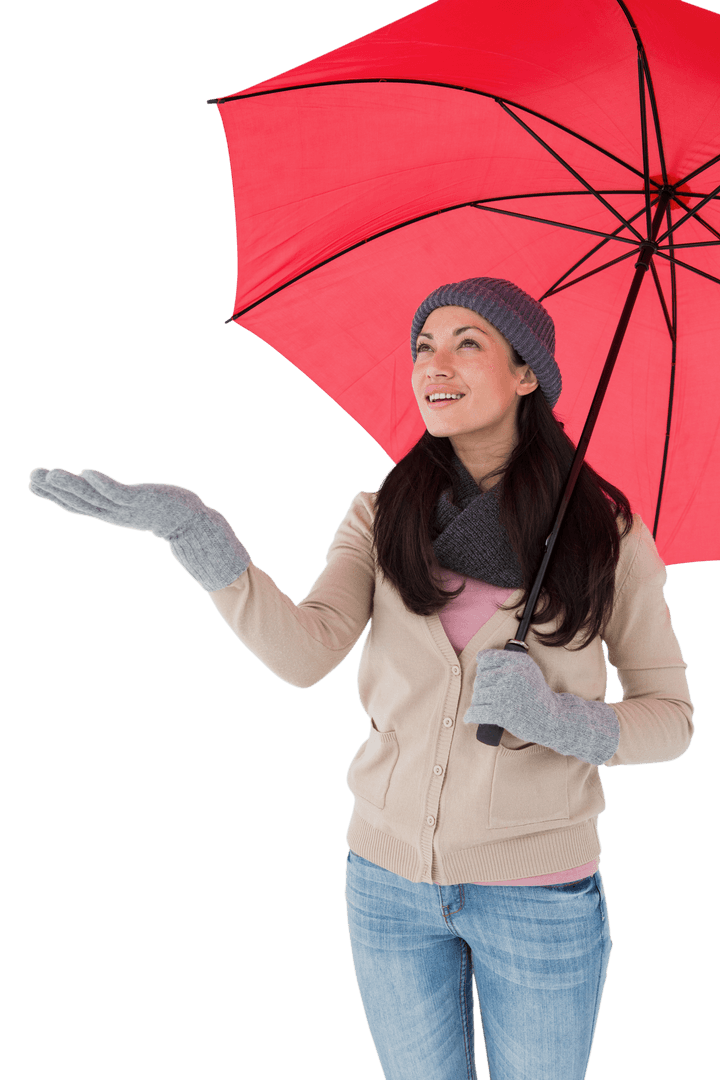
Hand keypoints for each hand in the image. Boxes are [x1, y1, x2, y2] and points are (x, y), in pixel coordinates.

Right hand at [28, 467, 207, 537]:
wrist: (192, 523)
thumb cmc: (164, 511)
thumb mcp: (135, 504)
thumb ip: (119, 499)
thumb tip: (105, 489)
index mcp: (109, 513)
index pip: (76, 505)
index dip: (53, 495)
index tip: (32, 481)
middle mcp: (114, 513)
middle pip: (79, 502)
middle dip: (54, 490)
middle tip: (32, 475)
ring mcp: (127, 508)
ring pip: (94, 498)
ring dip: (71, 486)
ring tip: (50, 473)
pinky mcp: (142, 501)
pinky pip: (119, 493)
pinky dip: (103, 484)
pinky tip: (88, 472)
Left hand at [464, 648, 618, 765]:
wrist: (552, 718)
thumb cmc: (537, 695)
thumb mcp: (528, 670)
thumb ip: (509, 661)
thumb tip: (480, 659)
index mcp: (518, 660)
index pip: (485, 659)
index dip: (482, 669)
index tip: (485, 677)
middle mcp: (512, 673)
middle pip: (480, 679)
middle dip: (481, 689)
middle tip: (488, 698)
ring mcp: (506, 693)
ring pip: (478, 695)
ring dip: (477, 703)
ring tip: (485, 707)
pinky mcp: (502, 712)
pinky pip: (477, 712)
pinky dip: (471, 716)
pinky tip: (469, 718)